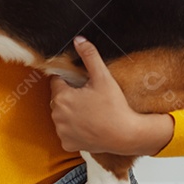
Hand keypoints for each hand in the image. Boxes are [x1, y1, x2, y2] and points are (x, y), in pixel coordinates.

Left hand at [48, 37, 173, 155]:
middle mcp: (57, 115)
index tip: (82, 84)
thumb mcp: (103, 77)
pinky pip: (66, 132)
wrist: (126, 135)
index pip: (57, 81)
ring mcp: (61, 131)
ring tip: (89, 112)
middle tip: (89, 98)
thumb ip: (89, 56)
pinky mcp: (68, 144)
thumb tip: (78, 39)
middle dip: (69, 96)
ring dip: (70, 112)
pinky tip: (87, 125)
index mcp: (62, 97)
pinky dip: (73, 129)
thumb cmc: (114, 107)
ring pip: (61, 115)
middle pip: (58, 98)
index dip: (69, 81)